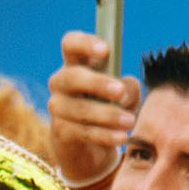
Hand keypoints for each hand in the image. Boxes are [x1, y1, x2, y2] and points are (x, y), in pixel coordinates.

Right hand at [46, 29, 139, 186]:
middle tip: (119, 92)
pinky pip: (83, 131)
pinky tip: (122, 136)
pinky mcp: (61, 131)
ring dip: (107, 115)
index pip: (71, 44)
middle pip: (71, 77)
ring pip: (79, 108)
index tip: (106, 51)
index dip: (85, 44)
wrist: (91, 146)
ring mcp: (58, 107)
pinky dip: (105, 134)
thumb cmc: (109, 106)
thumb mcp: (125, 93)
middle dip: (96, 83)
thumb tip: (123, 94)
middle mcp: (61, 82)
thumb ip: (129, 88)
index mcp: (76, 63)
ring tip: (130, 121)